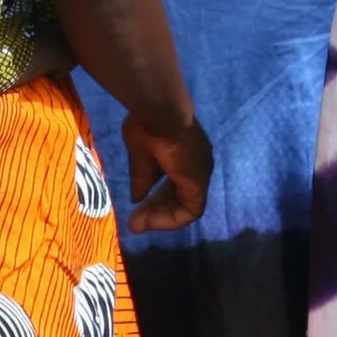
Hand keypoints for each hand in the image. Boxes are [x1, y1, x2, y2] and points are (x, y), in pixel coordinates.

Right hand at [122, 111, 211, 232]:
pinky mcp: (199, 183)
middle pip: (178, 195)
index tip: (137, 204)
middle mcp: (197, 165)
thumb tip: (137, 198)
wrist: (159, 112)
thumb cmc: (148, 125)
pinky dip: (170, 220)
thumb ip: (142, 178)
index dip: (156, 197)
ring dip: (161, 218)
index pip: (173, 182)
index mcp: (186, 154)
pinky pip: (190, 211)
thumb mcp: (140, 156)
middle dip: (156, 210)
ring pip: (185, 205)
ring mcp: (200, 173)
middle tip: (135, 221)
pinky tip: (150, 221)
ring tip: (138, 224)